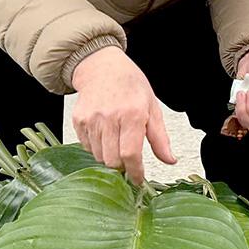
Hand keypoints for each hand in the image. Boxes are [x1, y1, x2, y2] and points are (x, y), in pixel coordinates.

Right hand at [69, 48, 175, 186]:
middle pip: (112, 160)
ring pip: (98, 157)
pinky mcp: (79, 121)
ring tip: (117, 140)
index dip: (135, 172)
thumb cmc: (130, 86)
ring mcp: (91, 119)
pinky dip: (97, 147)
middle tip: (129, 158)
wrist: (103, 68)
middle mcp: (109, 117)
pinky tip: (105, 133)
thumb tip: (170, 160)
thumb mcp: (152, 108)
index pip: (130, 154)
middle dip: (122, 166)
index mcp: (131, 114)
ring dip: (109, 157)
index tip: (138, 180)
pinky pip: (87, 147)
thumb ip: (160, 138)